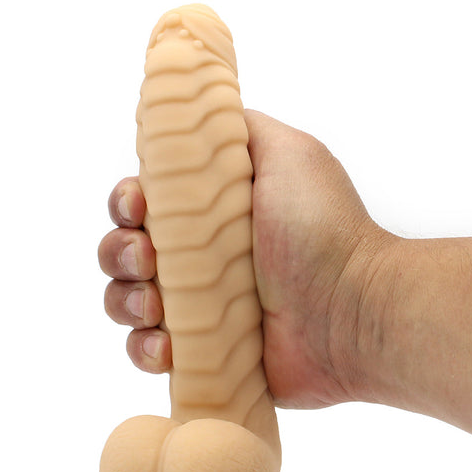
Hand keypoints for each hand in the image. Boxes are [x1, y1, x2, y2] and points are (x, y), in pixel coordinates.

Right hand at [98, 110, 397, 408]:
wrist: (351, 311)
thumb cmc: (322, 229)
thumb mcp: (289, 153)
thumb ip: (240, 130)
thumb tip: (200, 119)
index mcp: (209, 213)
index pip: (143, 202)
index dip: (127, 202)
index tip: (140, 206)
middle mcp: (198, 258)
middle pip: (123, 250)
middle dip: (120, 252)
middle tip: (149, 260)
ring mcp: (197, 308)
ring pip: (125, 300)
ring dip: (125, 300)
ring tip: (156, 305)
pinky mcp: (201, 352)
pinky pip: (146, 351)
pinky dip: (143, 348)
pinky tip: (165, 346)